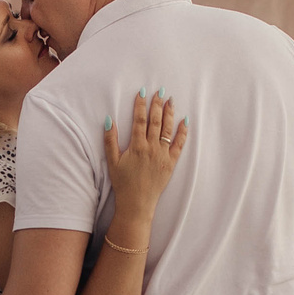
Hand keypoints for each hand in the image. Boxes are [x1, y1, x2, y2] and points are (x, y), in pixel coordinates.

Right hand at [105, 90, 186, 221]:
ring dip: (169, 114)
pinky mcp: (171, 163)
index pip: (139, 120)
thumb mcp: (112, 162)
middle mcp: (151, 148)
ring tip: (170, 100)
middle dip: (157, 105)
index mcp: (136, 146)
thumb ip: (110, 140)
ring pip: (167, 129)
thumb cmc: (123, 183)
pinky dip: (182, 132)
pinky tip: (184, 121)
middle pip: (155, 121)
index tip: (142, 92)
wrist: (137, 203)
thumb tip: (109, 120)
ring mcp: (163, 155)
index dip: (140, 105)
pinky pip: (179, 145)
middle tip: (159, 92)